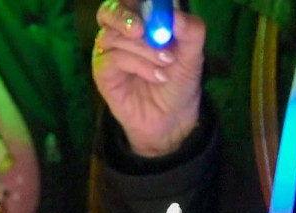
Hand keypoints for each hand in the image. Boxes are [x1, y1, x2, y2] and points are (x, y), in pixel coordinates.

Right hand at [91, 0, 204, 156]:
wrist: (172, 118)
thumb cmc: (178, 81)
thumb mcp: (193, 54)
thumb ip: (190, 31)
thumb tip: (175, 17)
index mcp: (140, 19)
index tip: (152, 3)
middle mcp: (121, 32)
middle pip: (108, 10)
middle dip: (125, 16)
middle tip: (142, 29)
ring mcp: (108, 52)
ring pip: (115, 37)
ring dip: (145, 50)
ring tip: (167, 64)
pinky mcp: (103, 72)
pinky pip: (113, 59)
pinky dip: (139, 66)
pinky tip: (157, 76)